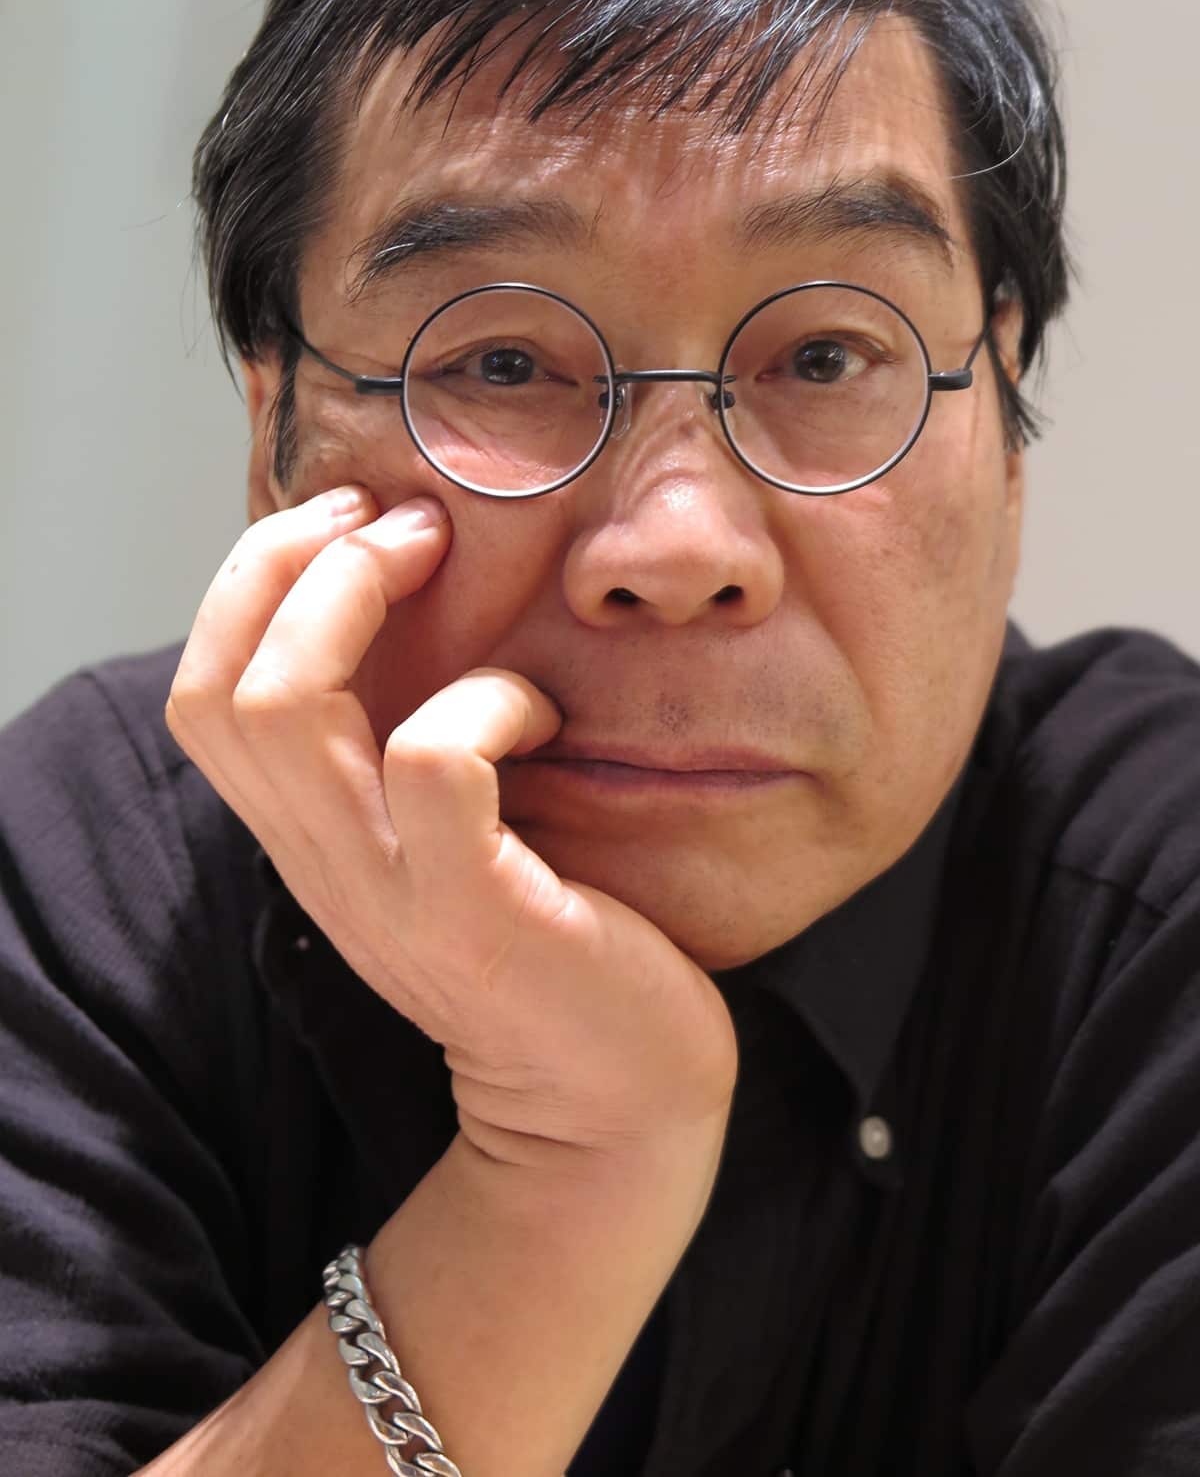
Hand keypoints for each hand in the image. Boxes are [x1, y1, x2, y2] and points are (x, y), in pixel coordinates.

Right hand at [166, 487, 736, 1160]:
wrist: (612, 1103)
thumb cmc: (550, 939)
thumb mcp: (440, 838)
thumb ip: (399, 750)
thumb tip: (408, 611)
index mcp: (310, 834)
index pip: (200, 692)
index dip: (252, 584)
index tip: (349, 522)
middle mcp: (322, 860)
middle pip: (221, 685)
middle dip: (296, 563)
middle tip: (401, 524)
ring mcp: (389, 890)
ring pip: (288, 706)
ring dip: (358, 602)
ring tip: (443, 569)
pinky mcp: (474, 910)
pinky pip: (436, 761)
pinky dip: (487, 701)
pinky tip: (542, 714)